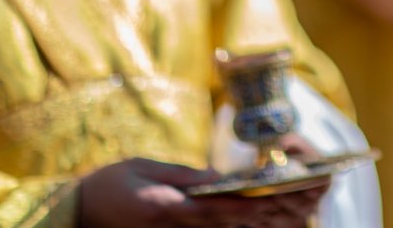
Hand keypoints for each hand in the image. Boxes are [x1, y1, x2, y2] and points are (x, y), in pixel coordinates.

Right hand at [77, 157, 326, 226]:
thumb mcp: (146, 170)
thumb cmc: (112, 185)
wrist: (77, 214)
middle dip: (280, 208)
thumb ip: (186, 176)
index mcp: (174, 208)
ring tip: (307, 207)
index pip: (228, 206)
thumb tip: (223, 177)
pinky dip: (251, 226)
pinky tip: (276, 219)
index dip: (263, 199)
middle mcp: (183, 227)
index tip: (292, 190)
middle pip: (241, 221)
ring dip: (273, 220)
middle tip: (314, 195)